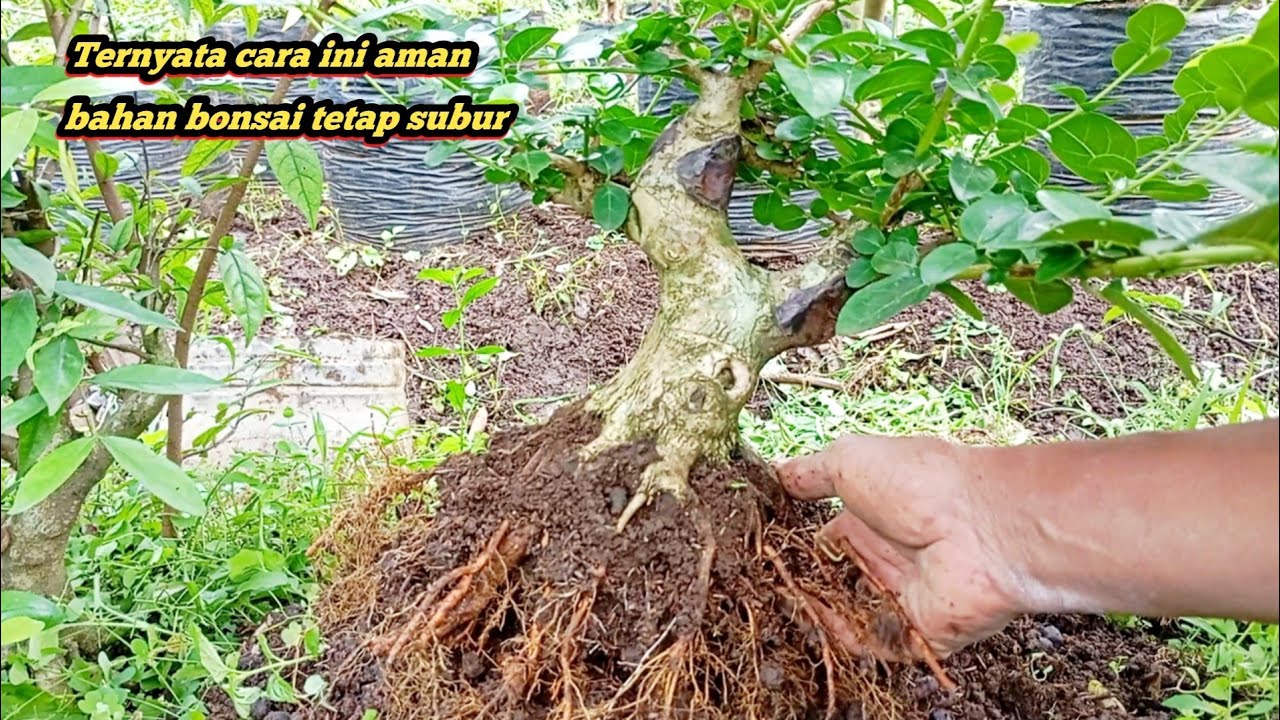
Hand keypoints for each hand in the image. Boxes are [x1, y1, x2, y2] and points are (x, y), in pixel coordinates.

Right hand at [776, 434, 1027, 657]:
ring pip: (848, 612)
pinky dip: (842, 638)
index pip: (826, 536)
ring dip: (815, 610)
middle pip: (834, 577)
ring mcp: (903, 595)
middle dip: (801, 581)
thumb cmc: (916, 482)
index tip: (759, 546)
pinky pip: (872, 643)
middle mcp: (888, 553)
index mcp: (874, 513)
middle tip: (762, 580)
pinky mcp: (917, 632)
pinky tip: (813, 624)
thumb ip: (810, 471)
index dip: (795, 542)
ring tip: (777, 603)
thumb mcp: (851, 459)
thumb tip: (777, 473)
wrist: (981, 526)